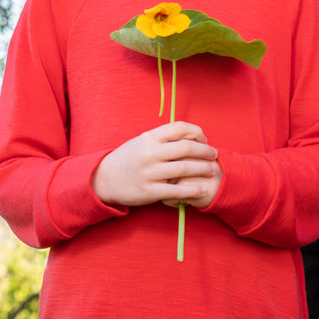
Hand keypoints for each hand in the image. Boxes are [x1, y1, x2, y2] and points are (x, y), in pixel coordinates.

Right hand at [92, 122, 221, 207]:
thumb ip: (163, 137)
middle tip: (214, 154)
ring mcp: (150, 172)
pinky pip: (176, 190)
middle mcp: (150, 153)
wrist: (104, 180)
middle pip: (187, 147)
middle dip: (205, 151)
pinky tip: (202, 190)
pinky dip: (192, 190)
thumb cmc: (128, 158)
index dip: (197, 132)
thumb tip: (189, 133)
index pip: (180, 127)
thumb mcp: (142, 141)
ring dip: (203, 169)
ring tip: (212, 170)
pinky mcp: (150, 191)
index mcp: (150, 138)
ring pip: (184, 168)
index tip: (204, 139)